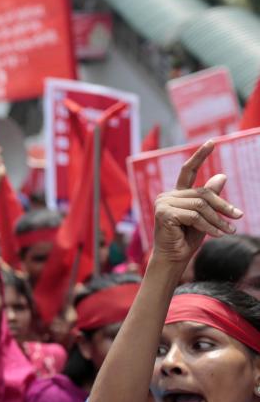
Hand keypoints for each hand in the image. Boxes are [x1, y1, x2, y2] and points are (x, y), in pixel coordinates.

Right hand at [152, 141, 239, 265]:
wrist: (174, 259)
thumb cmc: (187, 239)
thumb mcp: (205, 216)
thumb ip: (211, 197)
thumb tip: (222, 176)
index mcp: (176, 194)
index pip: (188, 171)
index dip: (200, 156)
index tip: (212, 142)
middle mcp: (167, 196)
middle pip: (203, 193)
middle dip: (222, 206)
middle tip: (238, 217)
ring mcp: (162, 203)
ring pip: (200, 205)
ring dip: (217, 220)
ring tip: (228, 231)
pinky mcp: (163, 213)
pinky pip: (194, 215)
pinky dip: (209, 227)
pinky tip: (216, 235)